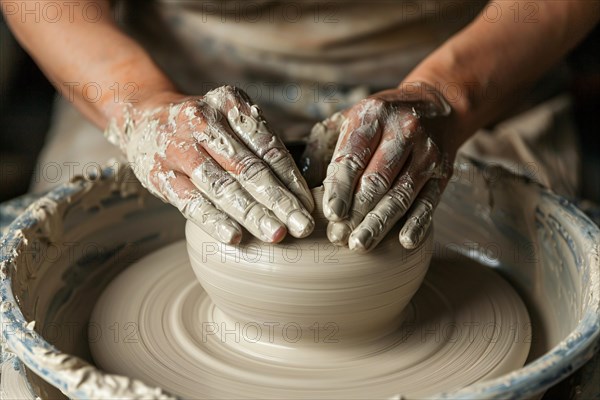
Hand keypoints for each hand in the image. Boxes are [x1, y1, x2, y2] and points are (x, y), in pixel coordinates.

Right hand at [105, 86, 314, 243]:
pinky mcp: (159, 174)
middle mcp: (203, 120)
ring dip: (252, 214)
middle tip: (303, 227)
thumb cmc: (204, 128)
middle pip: (248, 168)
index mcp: (229, 102)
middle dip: (280, 201)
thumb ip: (259, 146)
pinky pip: (190, 201)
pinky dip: (213, 220)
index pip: (267, 146)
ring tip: (276, 235)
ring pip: (222, 186)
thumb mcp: (231, 120)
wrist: (144, 119)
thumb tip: (300, 190)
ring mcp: (178, 147)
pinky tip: (234, 237)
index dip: (291, 178)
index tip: (309, 206)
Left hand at [306, 82, 461, 251]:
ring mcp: (427, 153)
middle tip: (339, 237)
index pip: (354, 157)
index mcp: (374, 115)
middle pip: (377, 179)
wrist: (436, 106)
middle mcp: (403, 131)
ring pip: (402, 194)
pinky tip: (404, 241)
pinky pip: (430, 201)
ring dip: (380, 223)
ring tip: (361, 244)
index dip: (341, 188)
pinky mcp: (443, 172)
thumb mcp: (347, 121)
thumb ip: (322, 150)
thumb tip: (301, 188)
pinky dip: (418, 223)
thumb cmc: (379, 121)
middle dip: (357, 212)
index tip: (331, 214)